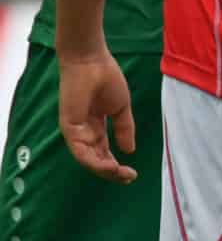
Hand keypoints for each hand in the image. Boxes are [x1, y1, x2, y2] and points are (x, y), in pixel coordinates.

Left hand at [58, 50, 136, 182]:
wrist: (92, 62)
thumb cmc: (106, 78)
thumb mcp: (121, 108)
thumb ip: (124, 128)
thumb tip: (129, 150)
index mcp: (95, 127)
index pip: (104, 152)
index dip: (117, 165)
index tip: (133, 172)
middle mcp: (83, 133)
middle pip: (96, 160)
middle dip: (112, 172)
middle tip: (129, 178)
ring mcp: (75, 132)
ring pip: (88, 159)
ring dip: (104, 170)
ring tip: (121, 174)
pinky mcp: (69, 128)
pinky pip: (80, 150)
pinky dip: (93, 160)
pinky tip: (108, 165)